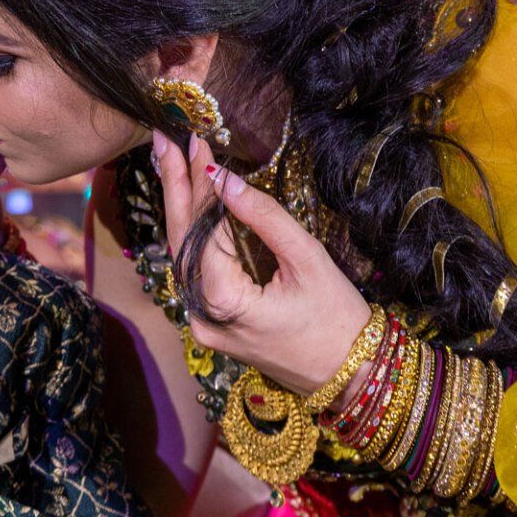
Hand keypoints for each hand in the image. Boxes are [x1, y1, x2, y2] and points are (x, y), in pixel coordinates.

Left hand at [152, 129, 372, 397]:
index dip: (194, 185)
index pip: (199, 232)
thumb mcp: (307, 260)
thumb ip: (264, 217)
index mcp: (223, 302)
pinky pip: (197, 272)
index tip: (193, 142)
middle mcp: (201, 317)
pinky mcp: (212, 324)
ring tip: (174, 162)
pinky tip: (191, 203)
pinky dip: (196, 236)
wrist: (351, 375)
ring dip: (182, 208)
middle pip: (181, 242)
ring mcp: (202, 324)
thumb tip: (226, 178)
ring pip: (185, 256)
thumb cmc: (337, 319)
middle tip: (166, 141)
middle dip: (175, 189)